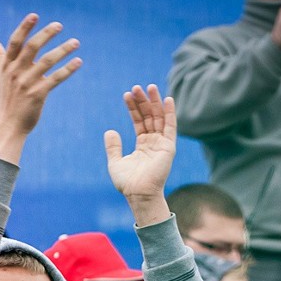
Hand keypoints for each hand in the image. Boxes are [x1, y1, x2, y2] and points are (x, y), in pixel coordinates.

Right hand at [0, 13, 81, 164]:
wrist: (8, 126)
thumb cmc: (6, 100)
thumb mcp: (0, 77)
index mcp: (7, 66)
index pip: (15, 42)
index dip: (24, 28)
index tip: (35, 15)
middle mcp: (15, 73)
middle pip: (32, 48)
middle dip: (46, 34)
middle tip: (59, 25)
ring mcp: (26, 84)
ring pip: (47, 61)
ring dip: (63, 50)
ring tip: (75, 42)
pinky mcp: (37, 95)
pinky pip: (55, 79)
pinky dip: (68, 69)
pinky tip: (78, 62)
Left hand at [104, 84, 174, 226]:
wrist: (138, 193)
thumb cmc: (127, 182)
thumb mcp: (115, 162)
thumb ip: (113, 146)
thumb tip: (110, 131)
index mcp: (143, 145)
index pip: (139, 121)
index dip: (133, 108)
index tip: (127, 95)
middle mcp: (154, 142)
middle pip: (149, 116)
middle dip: (143, 102)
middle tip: (137, 87)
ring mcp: (162, 143)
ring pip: (159, 118)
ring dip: (155, 102)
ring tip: (149, 87)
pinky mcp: (169, 146)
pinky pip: (171, 126)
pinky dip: (169, 113)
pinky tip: (166, 99)